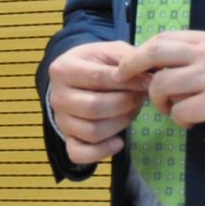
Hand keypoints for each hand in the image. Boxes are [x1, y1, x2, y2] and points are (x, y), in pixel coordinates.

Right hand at [48, 40, 150, 165]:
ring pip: (92, 131)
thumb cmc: (98, 63)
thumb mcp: (111, 51)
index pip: (98, 77)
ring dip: (120, 124)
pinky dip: (102, 152)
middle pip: (94, 107)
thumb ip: (128, 59)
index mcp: (62, 69)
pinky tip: (118, 142)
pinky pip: (80, 154)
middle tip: (139, 98)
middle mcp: (57, 96)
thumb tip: (147, 77)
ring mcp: (61, 120)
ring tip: (131, 112)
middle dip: (125, 104)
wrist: (77, 77)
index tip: (147, 82)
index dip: (128, 81)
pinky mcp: (67, 139)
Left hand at [120, 29, 204, 147]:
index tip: (130, 65)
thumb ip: (204, 56)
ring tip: (172, 110)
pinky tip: (191, 123)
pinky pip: (180, 111)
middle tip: (123, 80)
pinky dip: (179, 119)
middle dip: (132, 66)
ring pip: (162, 84)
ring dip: (160, 101)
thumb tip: (168, 64)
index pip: (164, 38)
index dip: (141, 52)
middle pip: (154, 51)